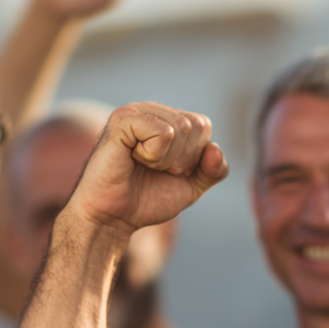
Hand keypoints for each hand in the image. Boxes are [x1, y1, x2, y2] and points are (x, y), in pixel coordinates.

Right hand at [72, 103, 228, 232]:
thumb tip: (214, 148)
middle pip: (195, 125)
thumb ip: (213, 171)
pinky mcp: (122, 119)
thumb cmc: (147, 199)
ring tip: (142, 164)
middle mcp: (152, 110)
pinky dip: (153, 155)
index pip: (203, 126)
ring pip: (181, 128)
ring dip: (165, 160)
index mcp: (168, 120)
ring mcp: (135, 111)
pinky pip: (163, 132)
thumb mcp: (191, 187)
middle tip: (154, 169)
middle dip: (182, 159)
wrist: (114, 216)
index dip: (193, 157)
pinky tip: (132, 157)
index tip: (168, 170)